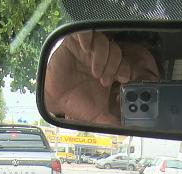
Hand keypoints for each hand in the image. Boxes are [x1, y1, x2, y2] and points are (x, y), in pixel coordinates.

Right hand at [44, 32, 159, 127]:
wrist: (53, 100)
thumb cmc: (75, 104)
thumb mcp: (98, 117)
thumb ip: (112, 123)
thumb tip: (128, 133)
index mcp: (109, 73)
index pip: (124, 64)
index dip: (125, 70)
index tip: (121, 80)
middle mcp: (101, 60)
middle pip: (117, 52)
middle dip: (114, 66)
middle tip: (106, 80)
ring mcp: (89, 51)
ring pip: (104, 42)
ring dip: (103, 57)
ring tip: (95, 71)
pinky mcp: (76, 43)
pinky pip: (86, 32)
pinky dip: (88, 38)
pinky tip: (85, 49)